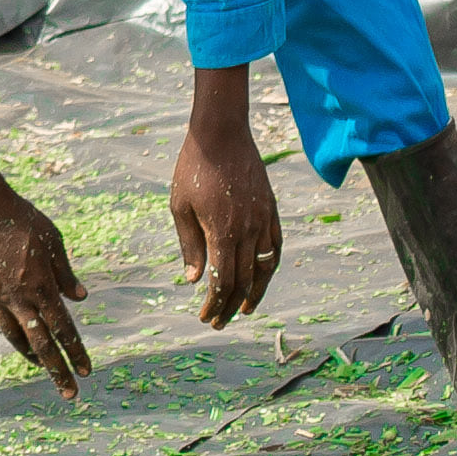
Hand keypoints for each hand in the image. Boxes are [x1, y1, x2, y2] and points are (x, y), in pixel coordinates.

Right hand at [0, 143, 91, 389]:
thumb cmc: (22, 218)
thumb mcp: (53, 240)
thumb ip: (65, 273)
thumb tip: (79, 298)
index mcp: (41, 287)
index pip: (63, 329)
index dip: (76, 352)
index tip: (87, 372)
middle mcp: (18, 297)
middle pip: (40, 345)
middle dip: (57, 372)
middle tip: (69, 395)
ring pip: (14, 336)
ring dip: (30, 354)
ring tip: (41, 366)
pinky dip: (7, 326)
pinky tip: (13, 330)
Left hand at [171, 72, 282, 329]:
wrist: (221, 134)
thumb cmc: (193, 169)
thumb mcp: (180, 206)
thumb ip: (190, 244)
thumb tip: (195, 280)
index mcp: (223, 232)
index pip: (223, 280)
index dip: (215, 303)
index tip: (206, 317)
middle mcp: (249, 231)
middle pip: (244, 280)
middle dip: (230, 305)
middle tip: (219, 321)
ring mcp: (264, 221)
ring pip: (264, 268)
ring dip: (255, 293)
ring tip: (245, 310)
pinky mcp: (271, 211)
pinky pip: (276, 248)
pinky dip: (269, 268)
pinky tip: (261, 278)